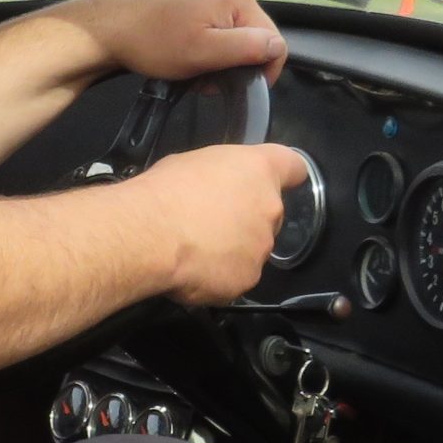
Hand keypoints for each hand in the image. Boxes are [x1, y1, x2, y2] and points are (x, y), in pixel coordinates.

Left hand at [72, 0, 286, 84]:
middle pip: (254, 39)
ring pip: (235, 40)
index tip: (234, 87)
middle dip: (237, 66)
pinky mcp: (195, 5)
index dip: (261, 70)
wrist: (109, 29)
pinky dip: (208, 52)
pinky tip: (188, 61)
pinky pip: (217, 33)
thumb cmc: (154, 41)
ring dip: (220, 62)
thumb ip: (246, 48)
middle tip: (207, 81)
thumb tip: (278, 47)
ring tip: (194, 73)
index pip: (274, 40)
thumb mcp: (204, 51)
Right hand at [137, 143, 303, 304]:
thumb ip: (218, 178)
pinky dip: (219, 275)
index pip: (293, 166)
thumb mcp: (190, 164)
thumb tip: (214, 191)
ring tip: (195, 250)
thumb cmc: (165, 192)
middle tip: (211, 222)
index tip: (272, 182)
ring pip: (252, 248)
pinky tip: (193, 269)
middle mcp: (270, 208)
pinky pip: (236, 276)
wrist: (149, 236)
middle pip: (269, 213)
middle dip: (246, 218)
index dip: (284, 176)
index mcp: (258, 170)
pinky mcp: (248, 279)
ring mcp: (262, 247)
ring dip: (232, 250)